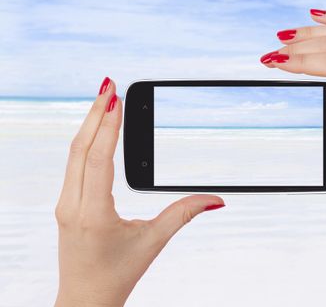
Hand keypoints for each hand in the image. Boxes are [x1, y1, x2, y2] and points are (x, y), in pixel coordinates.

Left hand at [55, 77, 224, 306]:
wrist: (85, 299)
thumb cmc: (116, 274)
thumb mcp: (154, 242)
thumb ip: (184, 214)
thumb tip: (214, 199)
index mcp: (93, 213)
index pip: (97, 159)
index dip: (108, 126)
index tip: (116, 99)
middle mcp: (72, 205)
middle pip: (79, 148)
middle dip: (95, 114)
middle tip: (109, 86)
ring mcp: (64, 204)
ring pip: (72, 154)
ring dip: (88, 125)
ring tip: (103, 100)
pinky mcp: (66, 204)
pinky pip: (72, 164)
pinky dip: (84, 141)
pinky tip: (95, 129)